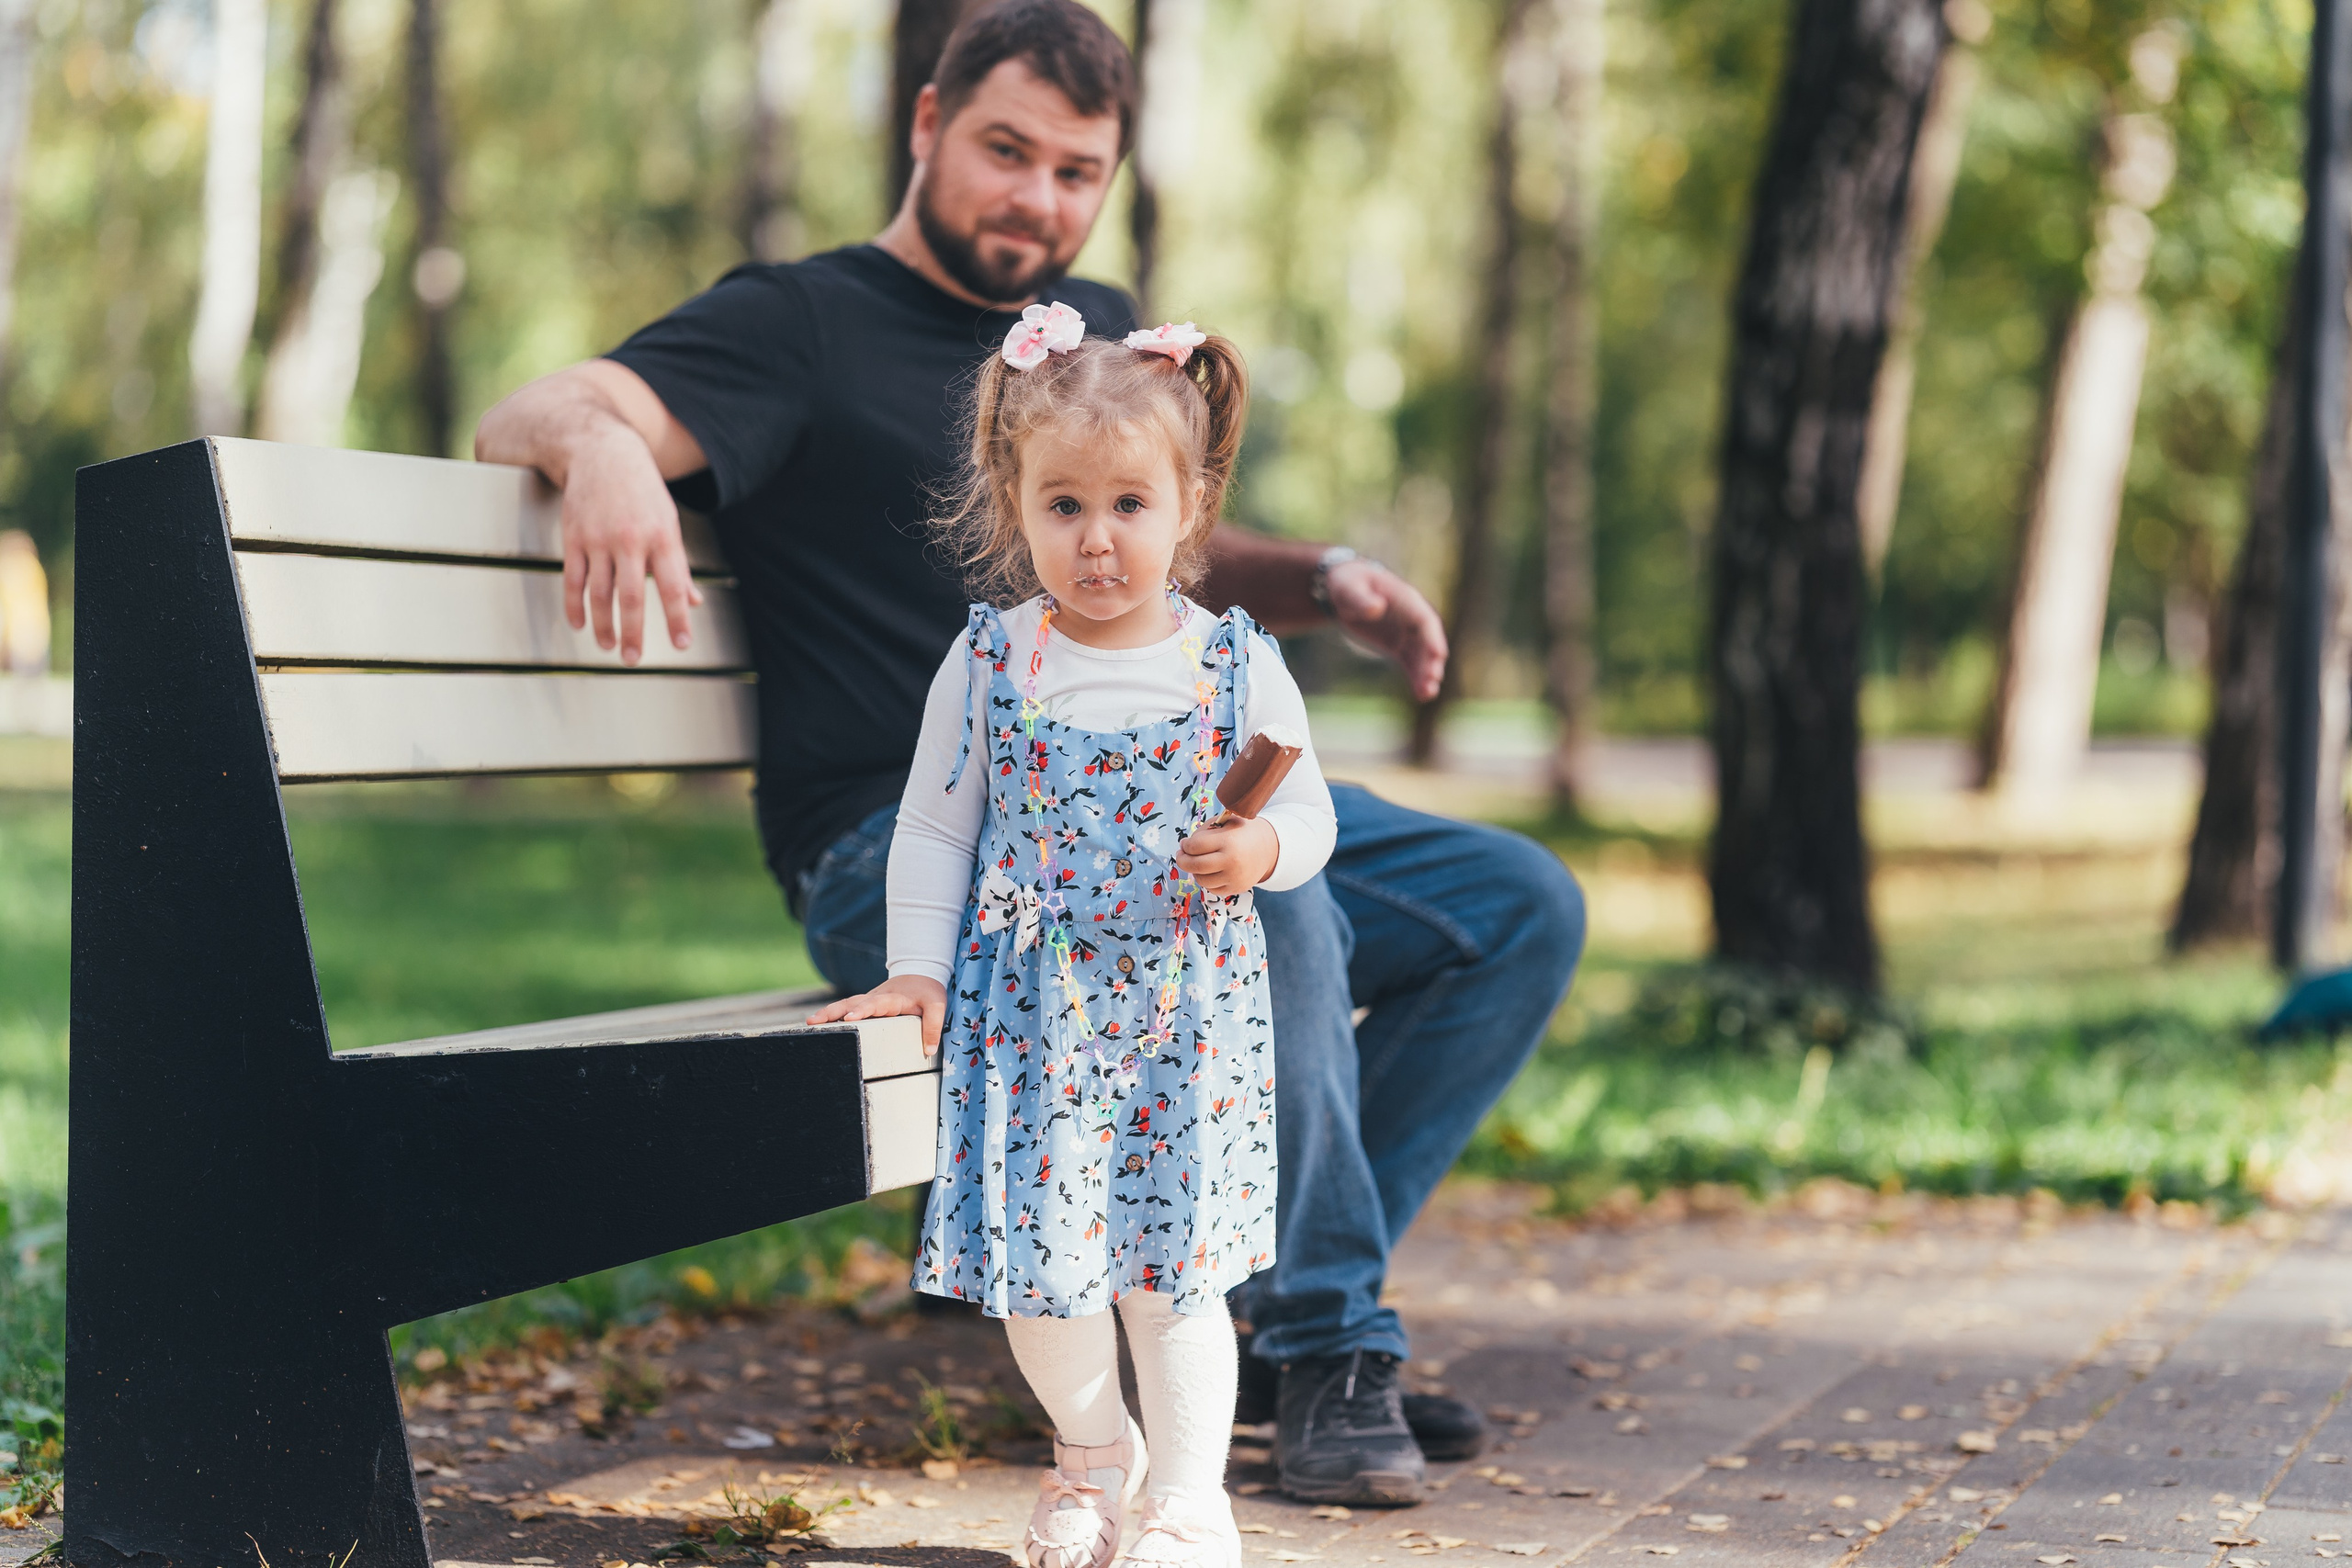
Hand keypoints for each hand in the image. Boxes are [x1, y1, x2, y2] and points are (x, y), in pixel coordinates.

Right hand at [559, 429, 703, 665]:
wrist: (602, 451)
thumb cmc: (643, 491)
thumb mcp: (669, 521)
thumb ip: (679, 564)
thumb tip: (694, 601)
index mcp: (662, 536)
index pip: (673, 586)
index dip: (678, 618)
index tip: (682, 644)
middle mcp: (630, 540)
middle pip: (632, 596)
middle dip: (634, 632)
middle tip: (634, 659)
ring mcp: (599, 539)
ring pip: (600, 593)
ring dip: (603, 625)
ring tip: (608, 647)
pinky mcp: (574, 537)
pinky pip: (573, 579)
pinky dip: (575, 605)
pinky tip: (580, 624)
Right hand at [807, 975, 948, 1054]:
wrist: (920, 973)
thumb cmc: (928, 991)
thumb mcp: (937, 1005)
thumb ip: (934, 1026)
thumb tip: (929, 1050)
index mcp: (892, 998)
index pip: (875, 1004)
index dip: (862, 1010)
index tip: (849, 1018)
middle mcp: (875, 997)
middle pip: (851, 1003)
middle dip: (833, 1012)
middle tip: (814, 1021)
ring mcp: (867, 1001)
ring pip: (844, 1004)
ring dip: (827, 1013)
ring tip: (809, 1024)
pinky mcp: (863, 1005)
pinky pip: (845, 1009)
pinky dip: (830, 1015)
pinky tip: (817, 1026)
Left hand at [1176, 817, 1280, 895]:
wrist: (1268, 848)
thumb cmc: (1241, 832)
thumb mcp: (1225, 822)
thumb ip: (1204, 832)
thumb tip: (1185, 848)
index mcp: (1228, 841)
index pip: (1195, 846)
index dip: (1185, 845)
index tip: (1184, 843)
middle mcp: (1232, 861)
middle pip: (1195, 865)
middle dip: (1182, 860)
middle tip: (1181, 855)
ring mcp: (1234, 878)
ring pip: (1201, 880)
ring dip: (1195, 871)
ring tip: (1197, 862)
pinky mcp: (1236, 889)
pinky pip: (1212, 888)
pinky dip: (1207, 880)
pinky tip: (1210, 871)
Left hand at [1327, 558, 1446, 701]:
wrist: (1344, 591)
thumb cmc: (1347, 584)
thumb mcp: (1349, 588)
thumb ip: (1362, 599)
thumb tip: (1378, 608)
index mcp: (1405, 600)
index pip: (1424, 620)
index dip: (1432, 637)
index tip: (1438, 654)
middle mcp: (1412, 617)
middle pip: (1428, 641)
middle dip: (1431, 660)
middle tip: (1433, 680)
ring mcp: (1407, 633)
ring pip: (1422, 656)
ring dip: (1426, 674)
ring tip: (1427, 694)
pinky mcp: (1399, 646)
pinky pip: (1411, 664)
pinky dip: (1417, 678)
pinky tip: (1421, 695)